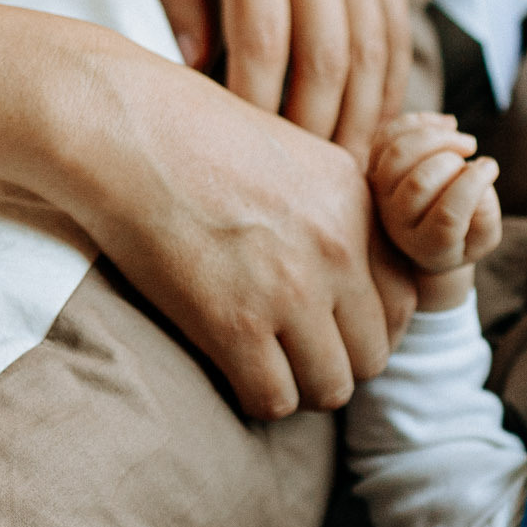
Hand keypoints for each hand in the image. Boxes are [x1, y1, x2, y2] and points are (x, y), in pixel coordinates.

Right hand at [27, 43, 417, 419]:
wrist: (121, 128)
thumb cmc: (189, 134)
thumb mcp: (292, 156)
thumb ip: (332, 211)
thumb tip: (350, 269)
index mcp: (356, 204)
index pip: (405, 300)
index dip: (371, 324)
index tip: (336, 326)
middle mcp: (337, 248)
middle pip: (373, 352)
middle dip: (337, 359)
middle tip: (297, 351)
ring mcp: (290, 289)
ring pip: (331, 386)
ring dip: (300, 384)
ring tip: (267, 364)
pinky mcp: (234, 323)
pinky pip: (273, 399)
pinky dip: (256, 395)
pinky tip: (232, 369)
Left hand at [140, 0, 410, 160]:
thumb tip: (196, 66)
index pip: (264, 43)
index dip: (257, 109)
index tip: (244, 159)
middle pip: (327, 60)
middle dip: (315, 133)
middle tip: (301, 192)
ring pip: (372, 51)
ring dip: (363, 121)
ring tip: (349, 179)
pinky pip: (396, 28)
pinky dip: (392, 83)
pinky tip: (380, 126)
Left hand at [370, 112, 500, 310]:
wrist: (425, 235)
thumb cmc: (460, 235)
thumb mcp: (481, 239)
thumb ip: (486, 217)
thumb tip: (479, 173)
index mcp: (427, 246)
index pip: (447, 216)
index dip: (473, 187)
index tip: (491, 167)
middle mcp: (396, 221)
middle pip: (419, 184)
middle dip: (454, 162)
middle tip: (472, 159)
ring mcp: (381, 193)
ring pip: (399, 154)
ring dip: (436, 137)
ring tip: (464, 142)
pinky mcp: (375, 167)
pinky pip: (389, 134)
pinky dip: (420, 121)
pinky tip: (448, 126)